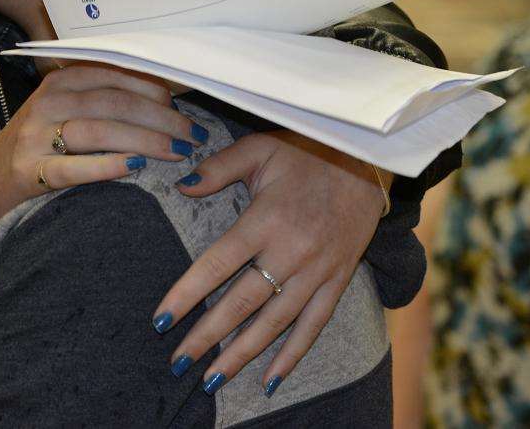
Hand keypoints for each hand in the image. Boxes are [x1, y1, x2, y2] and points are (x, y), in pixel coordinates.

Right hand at [0, 64, 201, 221]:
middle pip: (115, 103)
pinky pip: (73, 167)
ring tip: (176, 154)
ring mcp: (35, 136)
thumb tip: (167, 102)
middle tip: (192, 137)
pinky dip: (107, 166)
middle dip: (161, 120)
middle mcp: (47, 102)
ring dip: (144, 141)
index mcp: (61, 82)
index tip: (186, 110)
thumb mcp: (64, 113)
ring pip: (99, 130)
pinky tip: (135, 169)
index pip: (117, 77)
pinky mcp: (28, 171)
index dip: (156, 92)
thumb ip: (103, 102)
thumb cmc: (39, 149)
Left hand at [153, 131, 389, 393]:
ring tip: (213, 378)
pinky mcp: (338, 280)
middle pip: (241, 303)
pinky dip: (292, 355)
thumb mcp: (258, 149)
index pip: (216, 265)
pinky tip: (270, 379)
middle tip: (178, 362)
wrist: (367, 160)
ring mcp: (316, 271)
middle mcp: (290, 251)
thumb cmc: (305, 152)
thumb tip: (180, 185)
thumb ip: (217, 168)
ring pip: (274, 323)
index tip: (161, 319)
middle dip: (206, 336)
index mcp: (265, 220)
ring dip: (242, 353)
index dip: (187, 294)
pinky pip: (313, 325)